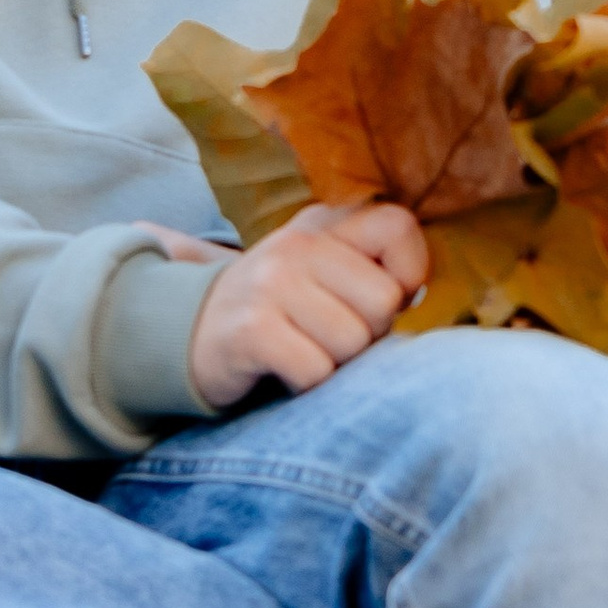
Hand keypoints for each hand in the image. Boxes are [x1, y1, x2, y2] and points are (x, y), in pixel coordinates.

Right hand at [186, 200, 428, 407]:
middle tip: (326, 333)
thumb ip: (373, 272)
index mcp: (323, 224)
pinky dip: (306, 384)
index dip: (407, 273)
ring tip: (302, 349)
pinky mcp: (252, 329)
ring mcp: (270, 283)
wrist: (189, 333)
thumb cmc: (280, 310)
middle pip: (384, 302)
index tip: (381, 300)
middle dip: (366, 332)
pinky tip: (282, 369)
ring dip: (334, 362)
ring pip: (353, 344)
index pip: (398, 228)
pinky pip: (316, 371)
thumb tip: (418, 296)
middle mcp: (296, 244)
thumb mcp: (322, 273)